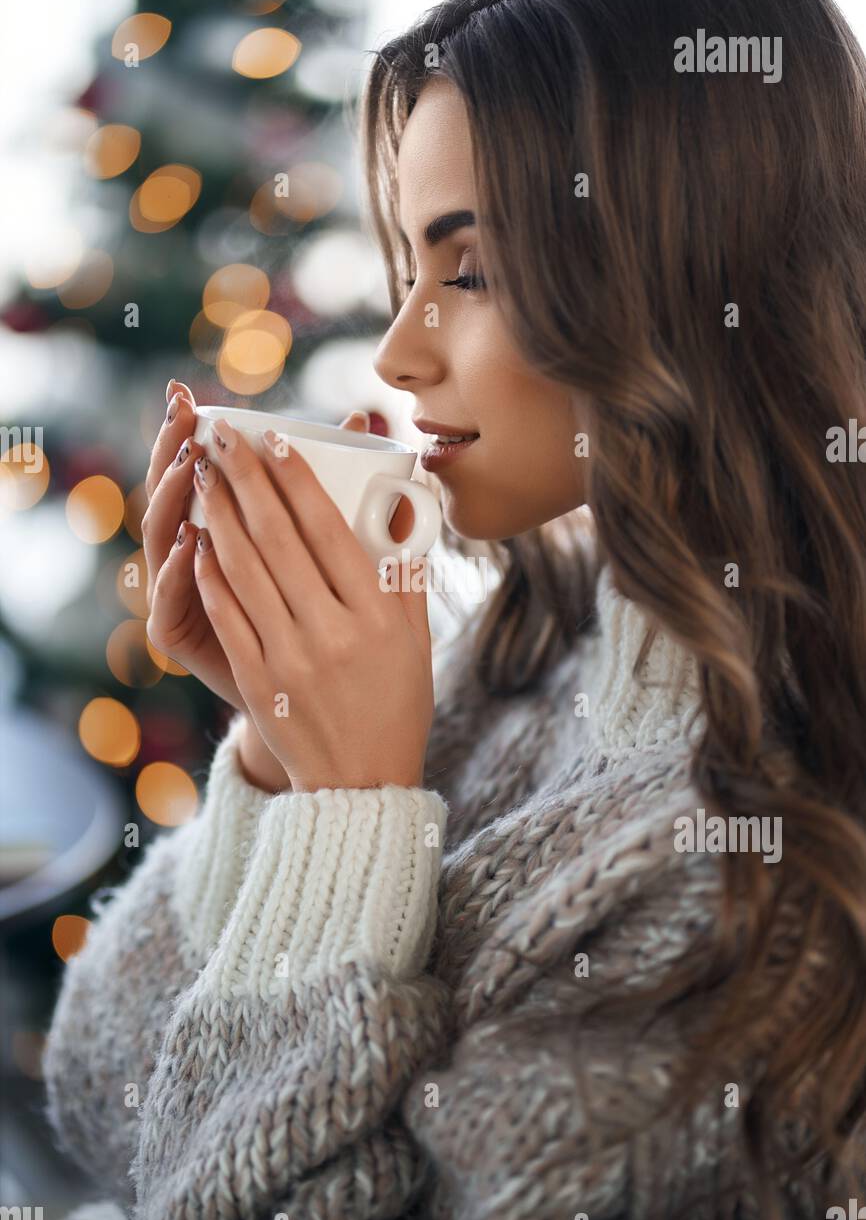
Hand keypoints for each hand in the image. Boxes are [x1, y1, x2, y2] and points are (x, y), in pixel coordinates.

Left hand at [143, 383, 384, 791]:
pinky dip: (209, 573)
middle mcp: (332, 632)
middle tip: (224, 437)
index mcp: (376, 615)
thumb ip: (406, 573)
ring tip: (205, 474)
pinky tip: (197, 539)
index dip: (296, 479)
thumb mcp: (415, 638)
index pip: (328, 530)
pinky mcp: (259, 681)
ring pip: (245, 570)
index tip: (273, 438)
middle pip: (279, 539)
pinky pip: (227, 614)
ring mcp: (290, 658)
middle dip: (246, 479)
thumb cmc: (395, 701)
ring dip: (218, 515)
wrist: (362, 782)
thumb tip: (403, 505)